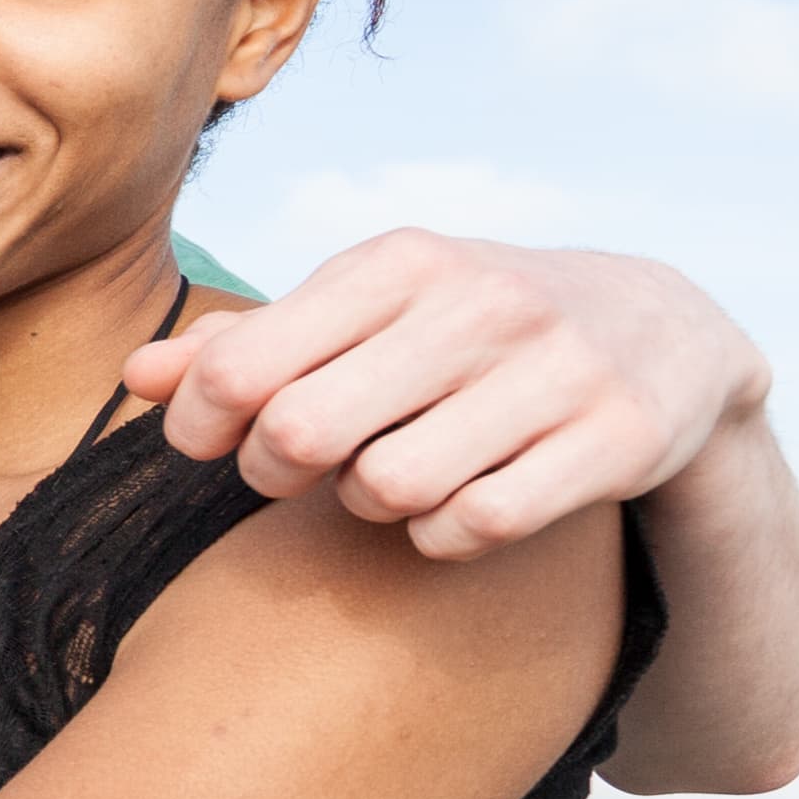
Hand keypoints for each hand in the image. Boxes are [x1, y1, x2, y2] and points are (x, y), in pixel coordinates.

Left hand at [127, 235, 767, 558]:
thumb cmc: (465, 330)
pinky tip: (452, 508)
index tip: (215, 441)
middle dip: (277, 471)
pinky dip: (444, 535)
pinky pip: (476, 524)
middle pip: (301, 433)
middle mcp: (479, 305)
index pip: (242, 368)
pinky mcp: (615, 439)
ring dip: (368, 506)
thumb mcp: (364, 313)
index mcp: (399, 263)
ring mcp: (555, 370)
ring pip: (388, 488)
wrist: (662, 331)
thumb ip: (246, 345)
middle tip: (298, 470)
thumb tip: (136, 375)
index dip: (201, 426)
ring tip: (388, 479)